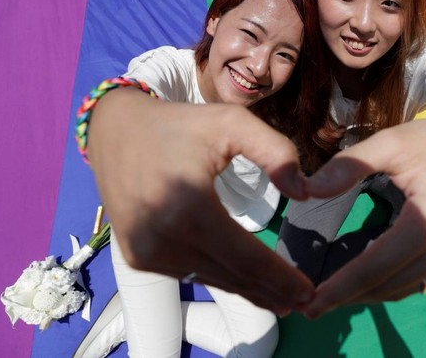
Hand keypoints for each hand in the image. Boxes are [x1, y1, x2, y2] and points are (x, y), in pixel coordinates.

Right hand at [88, 89, 313, 314]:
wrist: (116, 131)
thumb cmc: (180, 125)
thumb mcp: (232, 124)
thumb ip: (276, 152)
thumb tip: (304, 194)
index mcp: (188, 206)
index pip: (246, 257)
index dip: (280, 278)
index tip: (309, 292)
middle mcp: (162, 237)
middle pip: (231, 275)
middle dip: (271, 291)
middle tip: (304, 302)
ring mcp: (145, 251)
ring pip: (211, 279)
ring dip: (247, 291)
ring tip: (280, 300)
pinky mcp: (137, 256)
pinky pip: (189, 273)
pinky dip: (219, 279)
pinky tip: (243, 284)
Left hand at [302, 107, 425, 317]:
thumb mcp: (389, 143)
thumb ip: (348, 166)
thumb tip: (307, 191)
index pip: (375, 267)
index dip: (339, 288)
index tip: (308, 305)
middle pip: (388, 285)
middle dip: (348, 297)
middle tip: (310, 307)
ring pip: (402, 289)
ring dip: (367, 295)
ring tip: (331, 297)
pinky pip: (417, 280)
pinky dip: (388, 285)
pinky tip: (363, 282)